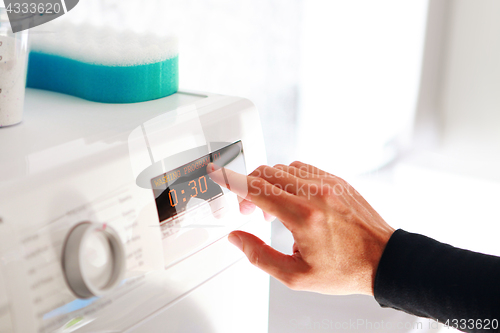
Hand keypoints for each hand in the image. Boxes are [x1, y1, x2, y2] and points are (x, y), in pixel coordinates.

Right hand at [207, 161, 394, 295]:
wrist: (383, 260)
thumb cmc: (345, 270)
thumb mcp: (296, 276)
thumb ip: (260, 256)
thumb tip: (237, 238)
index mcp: (303, 217)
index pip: (256, 189)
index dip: (231, 180)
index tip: (216, 172)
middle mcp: (315, 194)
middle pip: (266, 174)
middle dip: (249, 188)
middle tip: (250, 211)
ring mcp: (328, 184)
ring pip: (283, 169)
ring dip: (269, 184)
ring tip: (275, 209)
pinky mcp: (337, 180)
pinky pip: (303, 169)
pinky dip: (289, 179)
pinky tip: (293, 199)